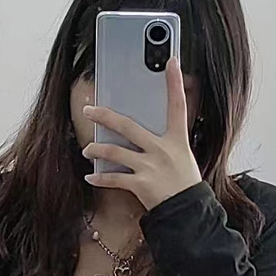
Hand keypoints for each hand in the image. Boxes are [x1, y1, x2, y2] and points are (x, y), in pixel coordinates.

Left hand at [82, 57, 201, 211]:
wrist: (188, 214)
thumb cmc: (186, 186)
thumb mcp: (184, 158)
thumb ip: (168, 143)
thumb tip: (149, 135)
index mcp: (176, 140)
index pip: (177, 106)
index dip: (175, 82)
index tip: (172, 61)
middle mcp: (161, 150)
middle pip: (128, 126)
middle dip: (105, 116)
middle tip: (89, 110)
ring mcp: (150, 167)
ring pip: (114, 152)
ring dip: (96, 149)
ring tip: (87, 149)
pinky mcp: (141, 185)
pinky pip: (115, 179)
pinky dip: (100, 178)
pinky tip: (91, 176)